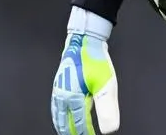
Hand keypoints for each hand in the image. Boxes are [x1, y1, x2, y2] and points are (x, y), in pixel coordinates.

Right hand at [51, 7, 119, 134]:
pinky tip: (62, 113)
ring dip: (62, 125)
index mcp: (73, 99)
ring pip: (58, 114)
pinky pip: (55, 105)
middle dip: (71, 132)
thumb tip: (109, 130)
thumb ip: (107, 109)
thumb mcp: (107, 86)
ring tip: (66, 132)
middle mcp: (62, 96)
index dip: (85, 133)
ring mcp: (58, 90)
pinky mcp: (59, 84)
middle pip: (65, 122)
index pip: (79, 124)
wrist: (84, 41)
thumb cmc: (95, 61)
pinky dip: (58, 115)